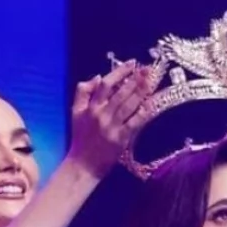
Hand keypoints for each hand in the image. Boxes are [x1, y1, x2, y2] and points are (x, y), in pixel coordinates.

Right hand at [67, 60, 149, 178]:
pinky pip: (134, 123)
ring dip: (141, 92)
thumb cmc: (81, 138)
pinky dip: (143, 113)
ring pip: (128, 105)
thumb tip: (98, 77)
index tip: (131, 63)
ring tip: (151, 82)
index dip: (120, 71)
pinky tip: (151, 104)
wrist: (83, 164)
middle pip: (120, 93)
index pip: (106, 84)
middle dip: (135, 79)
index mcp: (90, 106)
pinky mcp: (120, 139)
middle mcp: (101, 114)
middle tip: (148, 69)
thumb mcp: (75, 112)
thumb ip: (83, 92)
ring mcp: (111, 127)